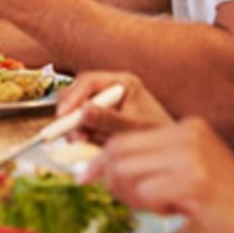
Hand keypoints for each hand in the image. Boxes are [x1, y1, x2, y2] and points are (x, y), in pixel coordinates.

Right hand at [57, 71, 172, 143]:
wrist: (170, 151)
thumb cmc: (159, 135)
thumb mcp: (134, 128)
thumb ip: (109, 120)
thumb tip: (83, 112)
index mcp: (123, 82)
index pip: (89, 82)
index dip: (73, 97)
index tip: (63, 116)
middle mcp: (111, 88)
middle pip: (78, 91)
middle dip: (71, 113)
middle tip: (70, 133)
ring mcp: (105, 102)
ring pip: (76, 108)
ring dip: (76, 126)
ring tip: (83, 141)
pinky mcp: (101, 117)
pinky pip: (82, 122)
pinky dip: (82, 133)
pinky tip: (91, 142)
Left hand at [87, 117, 233, 232]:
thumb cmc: (229, 203)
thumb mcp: (188, 170)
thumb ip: (151, 164)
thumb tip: (99, 169)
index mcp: (186, 128)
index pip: (124, 136)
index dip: (101, 159)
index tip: (87, 176)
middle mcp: (187, 135)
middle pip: (118, 152)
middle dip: (113, 181)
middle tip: (130, 200)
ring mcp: (192, 156)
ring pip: (127, 172)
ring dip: (133, 197)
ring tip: (159, 205)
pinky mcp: (195, 182)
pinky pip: (147, 193)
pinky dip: (153, 207)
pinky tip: (177, 210)